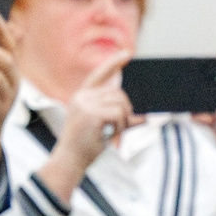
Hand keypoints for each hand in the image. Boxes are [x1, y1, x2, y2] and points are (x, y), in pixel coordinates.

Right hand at [42, 54, 134, 192]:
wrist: (70, 161)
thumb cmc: (84, 145)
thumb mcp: (102, 126)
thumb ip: (120, 117)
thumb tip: (144, 115)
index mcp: (81, 97)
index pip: (99, 75)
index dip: (113, 63)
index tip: (127, 54)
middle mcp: (82, 97)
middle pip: (118, 93)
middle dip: (125, 111)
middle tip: (119, 129)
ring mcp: (86, 104)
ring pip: (121, 104)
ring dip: (123, 121)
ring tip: (112, 134)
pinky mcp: (92, 114)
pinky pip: (119, 114)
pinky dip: (120, 127)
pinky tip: (110, 135)